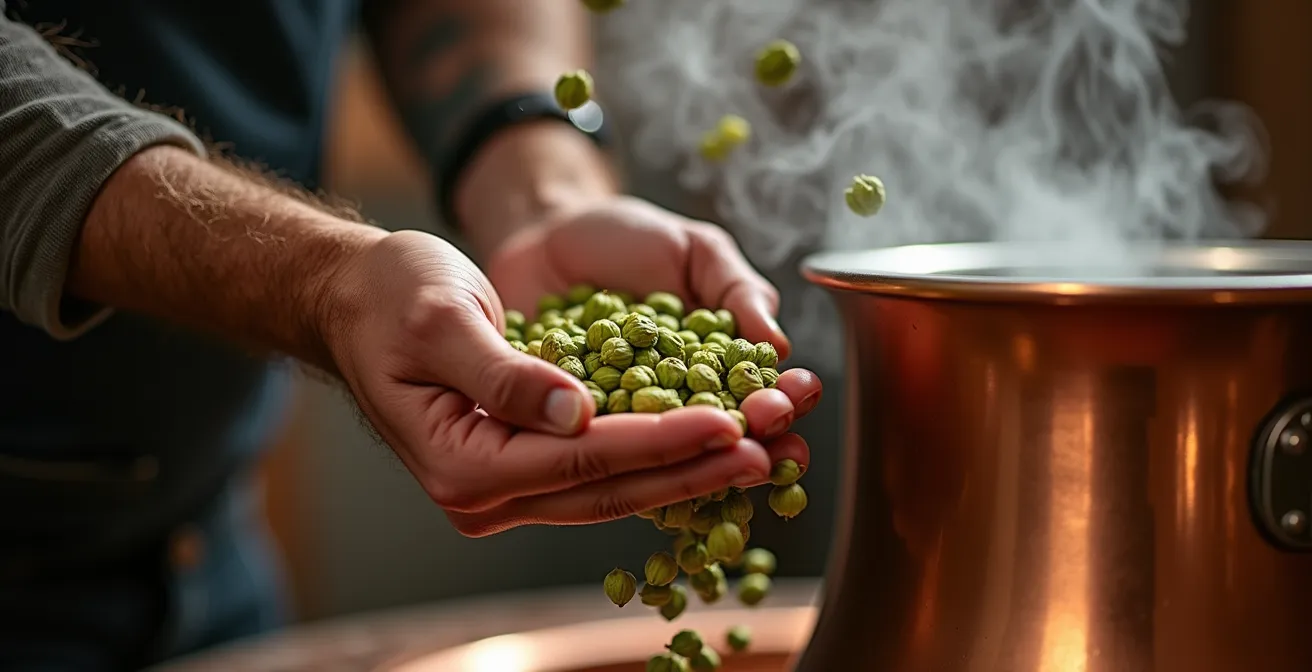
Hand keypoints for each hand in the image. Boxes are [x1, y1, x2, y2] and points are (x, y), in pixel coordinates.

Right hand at [324, 230, 818, 536]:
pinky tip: (703, 447)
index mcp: (459, 463)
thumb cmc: (388, 297)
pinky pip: (595, 472)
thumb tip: (574, 413)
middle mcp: (481, 492)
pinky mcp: (519, 465)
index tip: (727, 422)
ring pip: (608, 487)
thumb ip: (506, 373)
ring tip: (755, 456)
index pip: (580, 458)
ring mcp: (501, 486)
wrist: (356, 296)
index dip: (659, 440)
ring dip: (684, 472)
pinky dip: (652, 457)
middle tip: (767, 455)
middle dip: (691, 471)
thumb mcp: (441, 321)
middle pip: (606, 487)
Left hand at [484, 195, 824, 459]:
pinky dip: (605, 451)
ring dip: (686, 460)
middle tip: (761, 429)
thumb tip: (777, 345)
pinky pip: (587, 445)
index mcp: (715, 371)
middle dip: (747, 439)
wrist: (545, 233)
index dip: (781, 402)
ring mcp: (619, 422)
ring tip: (704, 450)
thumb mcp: (695, 251)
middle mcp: (672, 407)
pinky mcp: (565, 426)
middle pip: (718, 439)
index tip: (792, 397)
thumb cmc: (628, 240)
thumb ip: (737, 291)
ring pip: (657, 456)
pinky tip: (622, 452)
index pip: (758, 397)